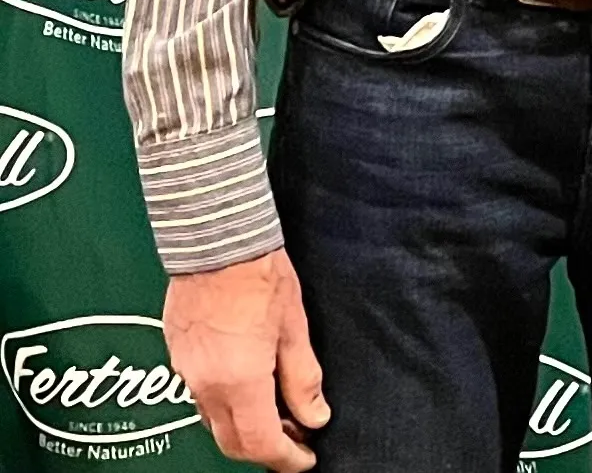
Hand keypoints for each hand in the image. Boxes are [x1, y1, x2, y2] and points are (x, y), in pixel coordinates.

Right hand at [163, 249, 326, 470]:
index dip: (285, 459)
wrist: (216, 239)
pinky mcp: (176, 355)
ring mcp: (185, 372)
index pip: (260, 444)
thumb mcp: (294, 328)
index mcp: (238, 382)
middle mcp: (205, 385)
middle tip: (296, 438)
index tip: (305, 460)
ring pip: (213, 422)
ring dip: (244, 428)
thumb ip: (302, 377)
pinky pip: (199, 397)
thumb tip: (315, 416)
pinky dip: (225, 406)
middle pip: (231, 442)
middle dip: (265, 449)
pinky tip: (249, 387)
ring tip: (278, 411)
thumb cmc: (260, 276)